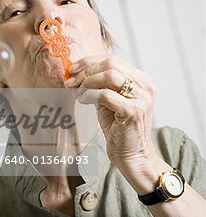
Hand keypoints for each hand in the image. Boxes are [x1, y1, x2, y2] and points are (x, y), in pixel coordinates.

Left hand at [65, 55, 159, 187]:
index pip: (113, 60)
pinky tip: (83, 101)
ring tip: (77, 93)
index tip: (72, 70)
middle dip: (86, 71)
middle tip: (70, 81)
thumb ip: (99, 85)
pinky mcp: (133, 111)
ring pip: (109, 76)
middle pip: (111, 64)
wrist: (132, 156)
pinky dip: (90, 95)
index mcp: (142, 80)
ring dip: (87, 82)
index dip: (89, 62)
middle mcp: (145, 86)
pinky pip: (106, 95)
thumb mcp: (109, 101)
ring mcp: (142, 98)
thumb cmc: (119, 128)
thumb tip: (75, 73)